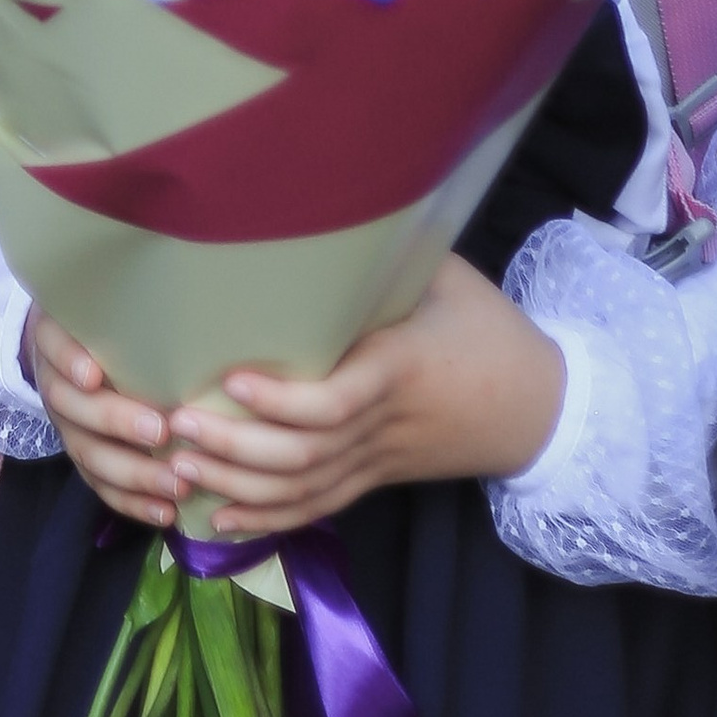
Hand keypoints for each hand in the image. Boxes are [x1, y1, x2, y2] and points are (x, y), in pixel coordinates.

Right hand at [29, 310, 192, 524]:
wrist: (75, 350)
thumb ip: (135, 303)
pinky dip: (133, 502)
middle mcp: (57, 384)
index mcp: (56, 337)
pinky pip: (102, 486)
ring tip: (176, 483)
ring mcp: (68, 426)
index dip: (70, 360)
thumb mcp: (108, 302)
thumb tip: (195, 294)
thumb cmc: (108, 321)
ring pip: (90, 455)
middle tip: (161, 431)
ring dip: (134, 473)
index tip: (93, 376)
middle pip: (75, 408)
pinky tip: (166, 512)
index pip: (54, 344)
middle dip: (117, 422)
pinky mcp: (84, 457)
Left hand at [173, 259, 565, 534]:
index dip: (280, 400)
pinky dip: (267, 518)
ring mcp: (380, 459)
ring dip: (239, 486)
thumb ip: (389, 252)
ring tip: (178, 469)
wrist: (541, 408)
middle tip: (175, 425)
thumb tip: (327, 197)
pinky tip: (219, 519)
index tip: (230, 376)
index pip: (336, 401)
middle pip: (305, 454)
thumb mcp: (446, 278)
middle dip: (235, 447)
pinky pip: (318, 509)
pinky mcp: (378, 479)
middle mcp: (384, 424)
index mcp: (400, 369)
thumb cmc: (488, 329)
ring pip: (305, 490)